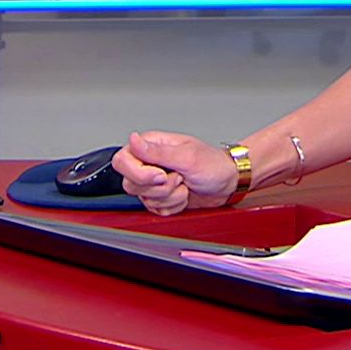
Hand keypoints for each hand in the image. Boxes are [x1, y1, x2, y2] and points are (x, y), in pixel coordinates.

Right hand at [112, 132, 240, 215]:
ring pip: (144, 200)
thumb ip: (157, 151)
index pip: (122, 161)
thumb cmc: (213, 164)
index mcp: (151, 146)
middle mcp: (149, 164)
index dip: (138, 173)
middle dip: (160, 187)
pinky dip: (174, 206)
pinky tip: (185, 194)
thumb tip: (133, 139)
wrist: (228, 183)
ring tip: (185, 184)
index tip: (160, 174)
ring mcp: (154, 183)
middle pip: (131, 184)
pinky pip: (156, 210)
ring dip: (170, 197)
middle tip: (179, 178)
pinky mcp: (161, 198)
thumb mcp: (187, 156)